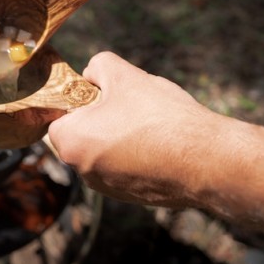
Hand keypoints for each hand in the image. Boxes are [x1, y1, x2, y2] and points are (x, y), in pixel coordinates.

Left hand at [48, 51, 263, 233]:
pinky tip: (161, 143)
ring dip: (119, 137)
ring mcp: (109, 188)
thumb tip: (91, 74)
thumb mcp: (124, 75)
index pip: (57, 119)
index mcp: (72, 143)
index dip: (76, 102)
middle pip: (80, 136)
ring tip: (148, 123)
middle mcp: (84, 172)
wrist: (207, 160)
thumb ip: (98, 66)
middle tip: (127, 105)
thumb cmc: (160, 117)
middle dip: (98, 119)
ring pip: (104, 152)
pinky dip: (137, 156)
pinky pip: (125, 169)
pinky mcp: (133, 197)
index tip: (99, 95)